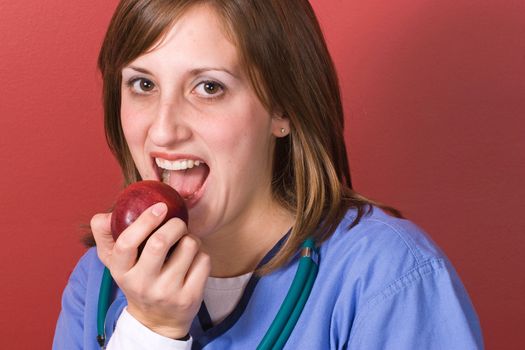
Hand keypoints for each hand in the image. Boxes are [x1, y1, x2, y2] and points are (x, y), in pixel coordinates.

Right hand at [91, 202, 210, 338]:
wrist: (156, 320)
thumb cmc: (137, 279)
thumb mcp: (116, 262)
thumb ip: (105, 235)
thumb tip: (104, 215)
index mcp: (121, 271)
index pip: (127, 243)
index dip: (145, 221)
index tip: (160, 207)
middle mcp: (142, 284)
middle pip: (160, 241)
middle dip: (175, 224)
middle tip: (177, 224)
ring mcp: (167, 292)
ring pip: (188, 246)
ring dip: (190, 237)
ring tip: (184, 244)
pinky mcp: (189, 297)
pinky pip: (204, 259)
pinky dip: (201, 253)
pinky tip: (193, 260)